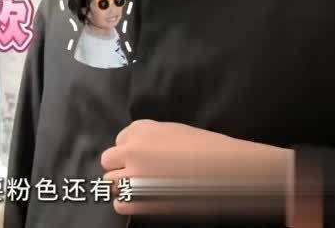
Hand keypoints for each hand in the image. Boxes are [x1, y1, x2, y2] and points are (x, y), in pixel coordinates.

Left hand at [101, 119, 292, 220]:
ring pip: (109, 183)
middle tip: (138, 174)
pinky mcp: (140, 199)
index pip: (119, 140)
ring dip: (122, 186)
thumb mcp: (173, 131)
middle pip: (108, 161)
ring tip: (141, 188)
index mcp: (141, 129)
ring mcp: (134, 175)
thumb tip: (137, 149)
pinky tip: (141, 201)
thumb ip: (149, 138)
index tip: (142, 158)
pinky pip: (118, 205)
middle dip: (121, 167)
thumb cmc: (206, 149)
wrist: (226, 171)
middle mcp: (132, 150)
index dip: (130, 151)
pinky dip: (126, 204)